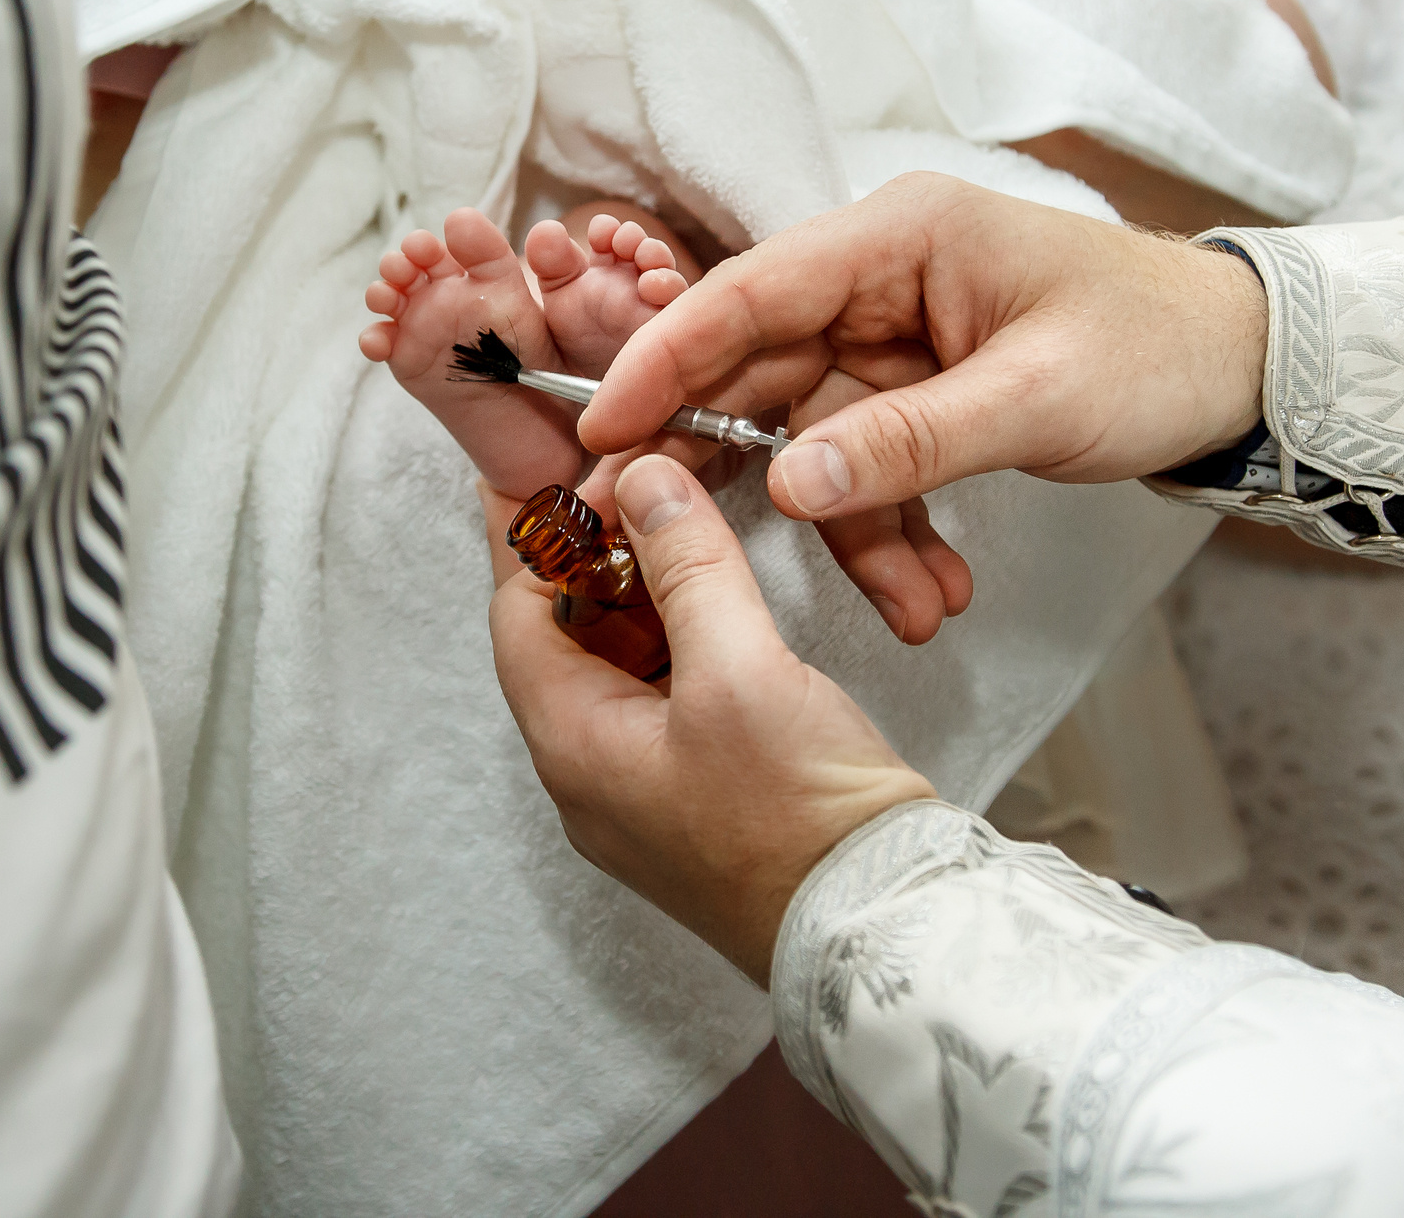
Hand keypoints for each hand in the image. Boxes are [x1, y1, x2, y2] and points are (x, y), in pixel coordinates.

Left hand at [486, 458, 935, 984]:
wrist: (884, 926)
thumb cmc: (802, 825)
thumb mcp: (740, 672)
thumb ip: (689, 566)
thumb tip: (645, 483)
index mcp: (574, 749)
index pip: (519, 617)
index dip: (546, 539)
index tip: (584, 477)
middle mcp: (595, 777)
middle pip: (566, 641)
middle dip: (602, 561)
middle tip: (644, 494)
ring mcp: (649, 794)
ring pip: (621, 669)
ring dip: (649, 600)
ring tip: (689, 534)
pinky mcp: (705, 799)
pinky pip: (668, 702)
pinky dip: (686, 643)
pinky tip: (724, 606)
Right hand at [580, 174, 1269, 528]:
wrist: (1248, 367)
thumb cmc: (1158, 346)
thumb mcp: (1036, 398)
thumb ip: (908, 442)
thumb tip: (787, 486)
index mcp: (897, 238)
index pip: (747, 294)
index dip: (664, 362)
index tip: (600, 433)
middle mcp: (878, 280)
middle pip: (762, 376)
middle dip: (734, 475)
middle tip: (657, 549)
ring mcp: (896, 339)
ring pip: (819, 443)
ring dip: (855, 534)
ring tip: (914, 609)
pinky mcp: (919, 392)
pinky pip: (872, 468)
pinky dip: (896, 532)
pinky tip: (934, 591)